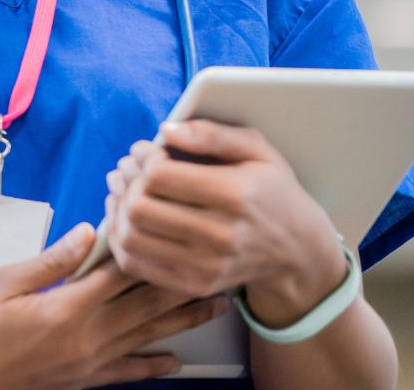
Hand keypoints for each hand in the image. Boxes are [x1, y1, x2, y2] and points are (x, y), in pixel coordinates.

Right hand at [0, 222, 228, 389]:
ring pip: (146, 337)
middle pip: (145, 304)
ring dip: (182, 320)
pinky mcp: (80, 380)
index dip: (149, 247)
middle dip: (183, 281)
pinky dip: (154, 367)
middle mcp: (87, 338)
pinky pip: (126, 373)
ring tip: (215, 307)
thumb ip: (52, 259)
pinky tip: (175, 362)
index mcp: (68, 307)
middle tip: (217, 265)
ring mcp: (87, 363)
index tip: (175, 227)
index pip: (121, 271)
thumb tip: (86, 232)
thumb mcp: (5, 281)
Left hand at [104, 120, 347, 329]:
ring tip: (123, 189)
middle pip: (140, 207)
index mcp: (234, 194)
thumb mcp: (256, 149)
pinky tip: (125, 217)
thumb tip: (166, 130)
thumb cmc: (272, 189)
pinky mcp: (194, 284)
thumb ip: (211, 134)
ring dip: (117, 208)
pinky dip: (120, 238)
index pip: (160, 176)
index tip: (145, 150)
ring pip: (131, 238)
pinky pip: (136, 264)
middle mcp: (220, 235)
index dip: (142, 158)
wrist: (296, 249)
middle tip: (129, 168)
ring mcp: (206, 266)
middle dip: (126, 181)